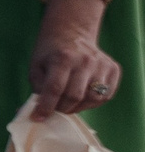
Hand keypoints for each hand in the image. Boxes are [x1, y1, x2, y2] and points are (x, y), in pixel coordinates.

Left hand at [31, 0, 121, 117]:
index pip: (55, 89)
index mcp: (63, 58)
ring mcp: (102, 65)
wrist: (72, 33)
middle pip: (74, 96)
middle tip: (54, 108)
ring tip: (67, 103)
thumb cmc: (50, 53)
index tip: (38, 118)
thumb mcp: (36, 67)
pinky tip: (82, 97)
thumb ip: (38, 89)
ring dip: (77, 107)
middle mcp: (85, 60)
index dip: (46, 106)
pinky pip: (105, 95)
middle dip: (61, 108)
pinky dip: (92, 102)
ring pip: (92, 98)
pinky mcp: (113, 69)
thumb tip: (37, 113)